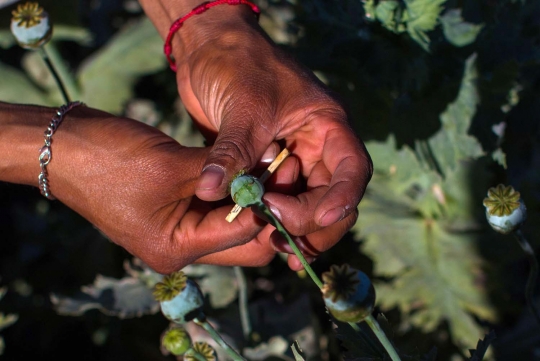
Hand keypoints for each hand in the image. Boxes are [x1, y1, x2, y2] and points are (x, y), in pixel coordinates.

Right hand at [8, 105, 271, 272]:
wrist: (66, 147)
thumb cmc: (111, 159)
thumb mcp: (172, 165)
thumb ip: (221, 172)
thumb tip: (265, 168)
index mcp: (176, 248)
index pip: (243, 235)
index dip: (269, 204)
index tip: (287, 168)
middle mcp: (181, 249)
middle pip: (244, 241)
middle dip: (267, 207)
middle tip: (284, 169)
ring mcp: (178, 232)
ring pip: (231, 223)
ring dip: (251, 196)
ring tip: (271, 161)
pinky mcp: (176, 212)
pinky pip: (215, 208)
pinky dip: (232, 189)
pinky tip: (248, 163)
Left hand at [169, 8, 372, 269]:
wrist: (212, 51)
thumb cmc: (237, 64)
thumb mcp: (243, 105)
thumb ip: (232, 151)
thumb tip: (212, 191)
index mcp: (326, 124)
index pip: (352, 166)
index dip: (344, 197)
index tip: (322, 219)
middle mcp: (317, 146)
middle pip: (333, 195)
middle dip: (313, 222)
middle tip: (283, 239)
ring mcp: (294, 159)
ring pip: (307, 204)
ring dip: (295, 228)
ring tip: (275, 249)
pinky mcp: (268, 169)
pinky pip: (278, 200)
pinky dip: (271, 220)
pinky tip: (261, 238)